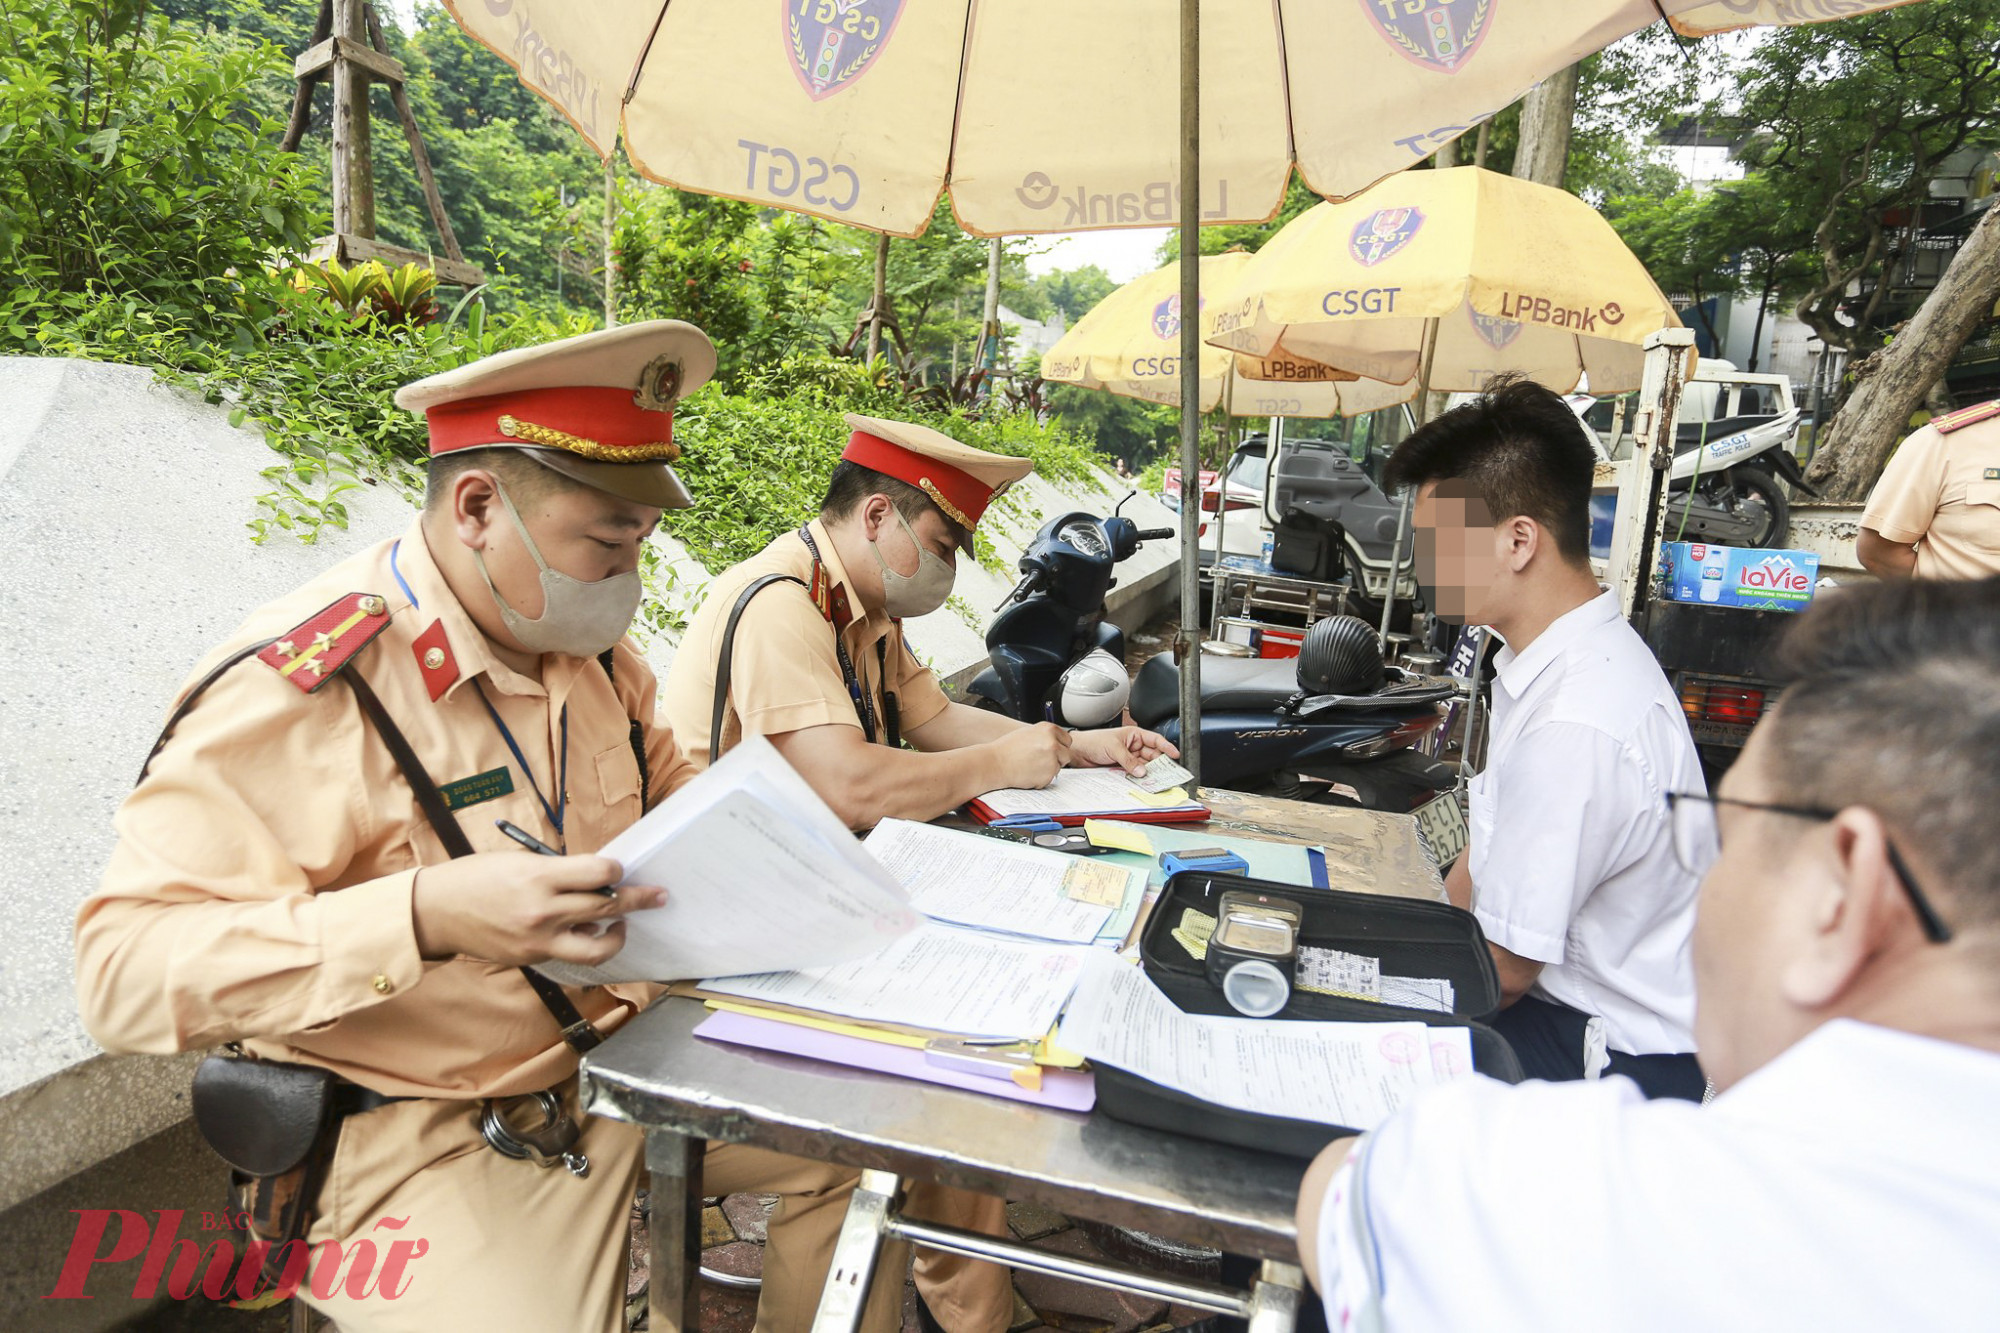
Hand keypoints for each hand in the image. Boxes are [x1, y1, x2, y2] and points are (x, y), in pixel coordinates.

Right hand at [412, 852, 665, 966]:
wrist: (437, 911)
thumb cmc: (476, 877)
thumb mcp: (519, 862)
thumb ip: (558, 871)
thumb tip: (595, 877)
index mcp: (540, 877)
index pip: (599, 873)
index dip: (616, 869)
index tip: (621, 868)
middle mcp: (544, 911)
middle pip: (607, 906)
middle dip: (638, 899)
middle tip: (658, 895)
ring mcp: (539, 940)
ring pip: (597, 945)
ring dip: (618, 934)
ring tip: (623, 924)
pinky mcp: (533, 959)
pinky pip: (572, 954)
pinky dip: (586, 942)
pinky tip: (588, 931)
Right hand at [989, 721, 1072, 789]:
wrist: (994, 763)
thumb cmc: (1007, 748)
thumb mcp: (1028, 733)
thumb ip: (1045, 735)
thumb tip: (1058, 740)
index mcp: (1049, 729)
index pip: (1067, 740)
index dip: (1059, 746)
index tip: (1049, 750)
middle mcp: (1053, 742)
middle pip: (1066, 754)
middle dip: (1056, 759)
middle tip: (1038, 760)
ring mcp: (1052, 759)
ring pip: (1058, 767)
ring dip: (1048, 769)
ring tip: (1030, 765)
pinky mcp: (1048, 774)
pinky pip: (1050, 778)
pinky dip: (1041, 778)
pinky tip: (1028, 773)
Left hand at [1067, 725, 1180, 775]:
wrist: (1078, 751)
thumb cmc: (1093, 741)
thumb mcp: (1114, 747)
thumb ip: (1128, 760)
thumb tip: (1141, 771)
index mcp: (1134, 735)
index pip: (1155, 740)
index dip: (1167, 747)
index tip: (1175, 755)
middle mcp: (1134, 746)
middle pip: (1153, 756)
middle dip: (1159, 764)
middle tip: (1167, 773)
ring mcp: (1129, 758)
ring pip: (1145, 766)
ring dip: (1149, 773)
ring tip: (1155, 780)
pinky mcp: (1123, 767)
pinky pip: (1135, 773)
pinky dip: (1139, 778)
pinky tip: (1143, 781)